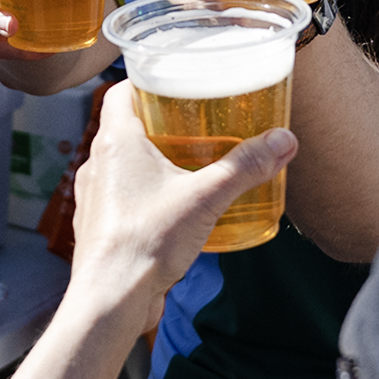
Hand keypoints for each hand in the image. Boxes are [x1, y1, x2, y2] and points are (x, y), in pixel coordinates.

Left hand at [64, 86, 285, 338]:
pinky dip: (144, 194)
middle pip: (125, 127)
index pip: (120, 92)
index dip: (144, 81)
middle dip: (158, 123)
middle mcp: (97, 164)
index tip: (173, 80)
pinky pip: (122, 198)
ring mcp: (95, 197)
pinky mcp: (100, 227)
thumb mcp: (206, 197)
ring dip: (150, 161)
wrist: (112, 298)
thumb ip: (245, 167)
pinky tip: (173, 208)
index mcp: (114, 142)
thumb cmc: (147, 240)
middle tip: (195, 123)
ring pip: (122, 165)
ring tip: (188, 165)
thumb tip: (283, 141)